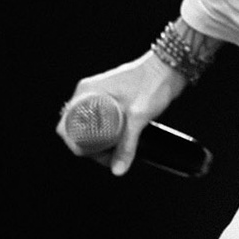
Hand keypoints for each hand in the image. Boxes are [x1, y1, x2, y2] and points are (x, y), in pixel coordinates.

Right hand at [56, 52, 188, 175]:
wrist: (171, 68)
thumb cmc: (153, 85)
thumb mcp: (138, 117)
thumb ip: (127, 144)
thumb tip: (118, 170)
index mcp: (86, 92)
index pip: (66, 125)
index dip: (75, 145)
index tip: (93, 156)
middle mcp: (89, 93)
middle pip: (78, 129)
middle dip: (90, 147)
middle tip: (110, 158)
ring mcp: (100, 96)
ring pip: (92, 127)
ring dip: (101, 142)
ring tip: (119, 153)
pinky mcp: (112, 101)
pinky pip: (103, 122)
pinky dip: (109, 134)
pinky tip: (122, 144)